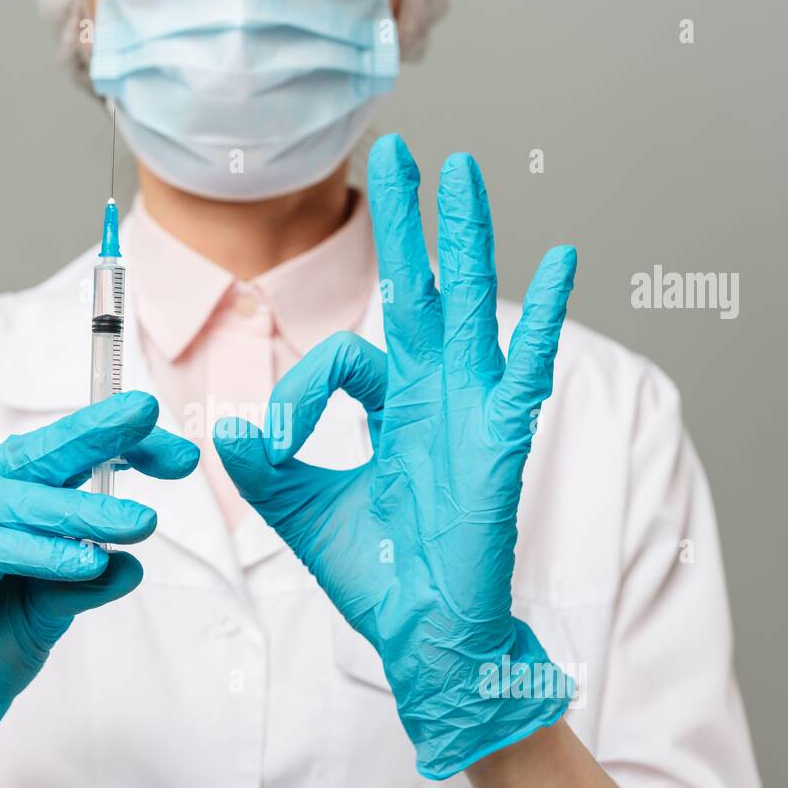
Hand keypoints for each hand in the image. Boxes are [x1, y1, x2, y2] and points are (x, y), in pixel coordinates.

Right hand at [0, 391, 198, 773]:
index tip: (181, 454)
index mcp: (3, 492)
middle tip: (146, 413)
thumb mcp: (50, 609)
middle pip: (40, 454)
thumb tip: (132, 566)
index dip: (122, 446)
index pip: (66, 456)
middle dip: (98, 434)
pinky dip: (37, 553)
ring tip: (141, 521)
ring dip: (83, 511)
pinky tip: (84, 560)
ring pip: (18, 501)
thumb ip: (84, 582)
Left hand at [214, 134, 577, 778]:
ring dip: (467, 239)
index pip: (345, 356)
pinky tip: (562, 261)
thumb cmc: (380, 578)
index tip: (270, 440)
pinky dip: (545, 317)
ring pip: (470, 307)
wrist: (421, 636)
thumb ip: (263, 466)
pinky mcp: (501, 442)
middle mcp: (435, 399)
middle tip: (396, 151)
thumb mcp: (301, 510)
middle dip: (406, 221)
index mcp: (393, 410)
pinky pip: (528, 368)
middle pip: (419, 291)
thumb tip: (225, 424)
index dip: (300, 386)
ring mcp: (472, 414)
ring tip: (462, 171)